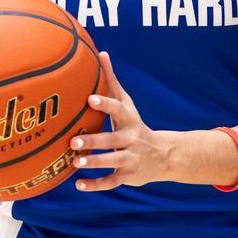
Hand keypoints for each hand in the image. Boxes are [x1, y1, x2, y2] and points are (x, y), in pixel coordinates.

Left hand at [68, 51, 168, 191]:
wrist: (164, 155)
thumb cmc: (135, 124)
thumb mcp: (127, 103)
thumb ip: (112, 81)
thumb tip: (101, 53)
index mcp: (129, 119)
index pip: (117, 109)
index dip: (105, 104)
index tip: (90, 98)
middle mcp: (131, 139)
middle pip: (112, 140)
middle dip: (94, 140)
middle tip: (73, 140)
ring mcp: (130, 159)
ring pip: (111, 162)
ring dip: (94, 162)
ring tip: (75, 162)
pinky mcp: (127, 176)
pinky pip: (111, 182)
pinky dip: (95, 185)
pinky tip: (79, 184)